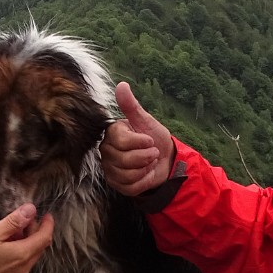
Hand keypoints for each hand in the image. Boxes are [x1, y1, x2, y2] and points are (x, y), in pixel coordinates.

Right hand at [0, 203, 54, 272]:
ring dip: (20, 238)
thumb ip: (14, 221)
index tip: (46, 215)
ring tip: (3, 228)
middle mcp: (24, 267)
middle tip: (22, 218)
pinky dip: (11, 248)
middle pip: (37, 245)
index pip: (44, 237)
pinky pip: (16, 260)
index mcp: (23, 254)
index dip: (48, 224)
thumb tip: (30, 210)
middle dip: (32, 230)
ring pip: (26, 252)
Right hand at [101, 82, 174, 196]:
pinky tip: (146, 174)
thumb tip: (122, 85)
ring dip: (144, 169)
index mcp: (112, 134)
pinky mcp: (116, 184)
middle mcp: (106, 150)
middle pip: (123, 160)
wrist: (165, 159)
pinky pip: (129, 187)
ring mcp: (109, 168)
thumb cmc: (155, 138)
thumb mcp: (146, 121)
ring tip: (149, 162)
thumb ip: (132, 106)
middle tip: (152, 152)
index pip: (120, 141)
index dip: (140, 142)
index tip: (150, 140)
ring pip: (125, 174)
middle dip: (145, 157)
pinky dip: (143, 181)